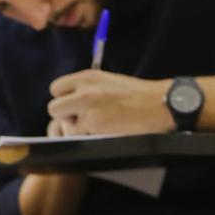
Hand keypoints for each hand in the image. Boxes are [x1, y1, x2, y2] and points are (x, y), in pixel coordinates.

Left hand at [47, 70, 173, 134]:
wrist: (161, 104)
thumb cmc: (138, 96)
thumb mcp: (109, 82)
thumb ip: (87, 89)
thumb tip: (70, 102)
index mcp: (87, 76)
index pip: (56, 88)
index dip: (64, 100)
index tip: (76, 107)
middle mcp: (84, 89)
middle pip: (53, 107)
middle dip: (66, 117)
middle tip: (83, 121)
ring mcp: (87, 106)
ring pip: (63, 125)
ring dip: (75, 130)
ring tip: (97, 128)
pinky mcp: (93, 123)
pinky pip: (77, 136)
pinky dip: (87, 138)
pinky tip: (103, 133)